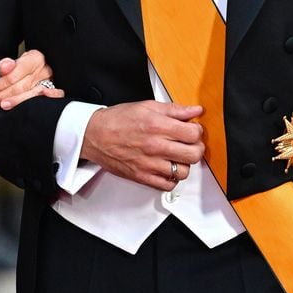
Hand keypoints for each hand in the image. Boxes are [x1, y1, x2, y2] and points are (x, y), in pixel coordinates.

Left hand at [0, 50, 64, 109]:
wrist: (43, 71)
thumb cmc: (27, 69)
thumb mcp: (16, 63)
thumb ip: (7, 65)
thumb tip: (4, 67)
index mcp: (35, 58)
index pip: (14, 74)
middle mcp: (45, 69)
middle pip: (22, 85)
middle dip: (3, 95)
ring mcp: (53, 81)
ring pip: (34, 93)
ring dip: (17, 101)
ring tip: (2, 106)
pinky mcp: (58, 91)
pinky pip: (56, 95)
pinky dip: (49, 98)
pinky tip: (36, 104)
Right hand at [80, 100, 204, 190]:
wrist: (94, 135)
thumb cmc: (118, 120)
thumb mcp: (147, 106)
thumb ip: (174, 110)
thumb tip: (195, 111)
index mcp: (157, 126)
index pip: (194, 134)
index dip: (197, 132)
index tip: (192, 131)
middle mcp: (155, 146)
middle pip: (193, 154)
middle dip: (196, 148)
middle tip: (190, 144)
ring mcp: (149, 164)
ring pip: (183, 172)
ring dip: (184, 165)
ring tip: (177, 157)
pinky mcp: (142, 177)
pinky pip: (168, 185)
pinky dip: (171, 179)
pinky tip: (167, 168)